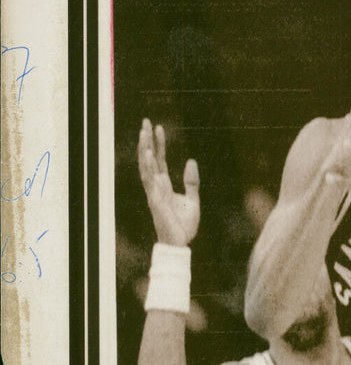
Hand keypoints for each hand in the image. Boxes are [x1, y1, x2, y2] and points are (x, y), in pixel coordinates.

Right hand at [138, 118, 199, 245]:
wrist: (181, 244)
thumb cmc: (184, 225)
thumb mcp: (193, 200)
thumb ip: (191, 181)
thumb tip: (190, 160)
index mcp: (164, 185)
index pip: (159, 160)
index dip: (158, 144)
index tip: (158, 127)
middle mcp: (156, 186)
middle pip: (149, 159)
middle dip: (147, 140)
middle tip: (145, 121)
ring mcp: (154, 192)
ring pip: (146, 167)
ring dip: (145, 149)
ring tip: (143, 132)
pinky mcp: (156, 200)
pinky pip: (150, 181)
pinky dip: (148, 167)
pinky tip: (149, 153)